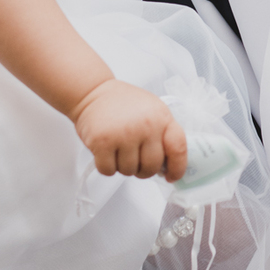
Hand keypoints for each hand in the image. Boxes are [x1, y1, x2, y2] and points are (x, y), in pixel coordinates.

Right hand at [72, 78, 188, 181]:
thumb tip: (167, 166)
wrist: (92, 92)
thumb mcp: (152, 111)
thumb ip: (162, 134)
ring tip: (118, 150)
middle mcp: (146, 126)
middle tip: (136, 161)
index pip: (178, 148)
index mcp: (162, 117)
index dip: (177, 168)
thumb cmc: (123, 104)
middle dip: (143, 170)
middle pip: (152, 166)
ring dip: (123, 167)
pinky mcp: (103, 142)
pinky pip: (109, 170)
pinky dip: (106, 167)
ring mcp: (124, 134)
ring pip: (129, 171)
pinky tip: (105, 153)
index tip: (171, 176)